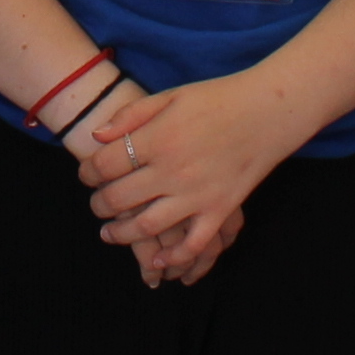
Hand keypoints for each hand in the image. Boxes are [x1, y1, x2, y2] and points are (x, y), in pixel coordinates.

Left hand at [76, 67, 307, 281]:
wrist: (269, 110)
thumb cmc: (218, 98)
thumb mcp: (170, 96)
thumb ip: (131, 115)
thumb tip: (97, 138)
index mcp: (158, 139)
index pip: (105, 164)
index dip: (87, 172)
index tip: (86, 174)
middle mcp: (172, 170)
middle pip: (119, 198)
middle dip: (99, 204)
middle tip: (96, 205)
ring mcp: (197, 194)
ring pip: (147, 226)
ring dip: (122, 234)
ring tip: (110, 233)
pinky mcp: (220, 209)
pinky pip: (193, 243)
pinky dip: (174, 257)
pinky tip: (158, 259)